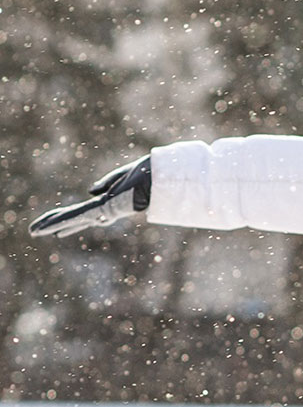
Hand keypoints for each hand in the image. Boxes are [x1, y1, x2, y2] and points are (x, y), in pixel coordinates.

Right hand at [29, 157, 151, 237]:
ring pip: (73, 220)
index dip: (73, 220)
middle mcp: (107, 210)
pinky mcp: (102, 210)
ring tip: (34, 231)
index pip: (88, 214)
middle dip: (60, 225)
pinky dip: (58, 221)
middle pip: (78, 220)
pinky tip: (44, 227)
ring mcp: (104, 211)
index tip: (62, 229)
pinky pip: (76, 216)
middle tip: (43, 232)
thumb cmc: (153, 174)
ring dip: (52, 224)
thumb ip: (108, 181)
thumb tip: (90, 192)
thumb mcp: (126, 174)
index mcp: (113, 202)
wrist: (165, 178)